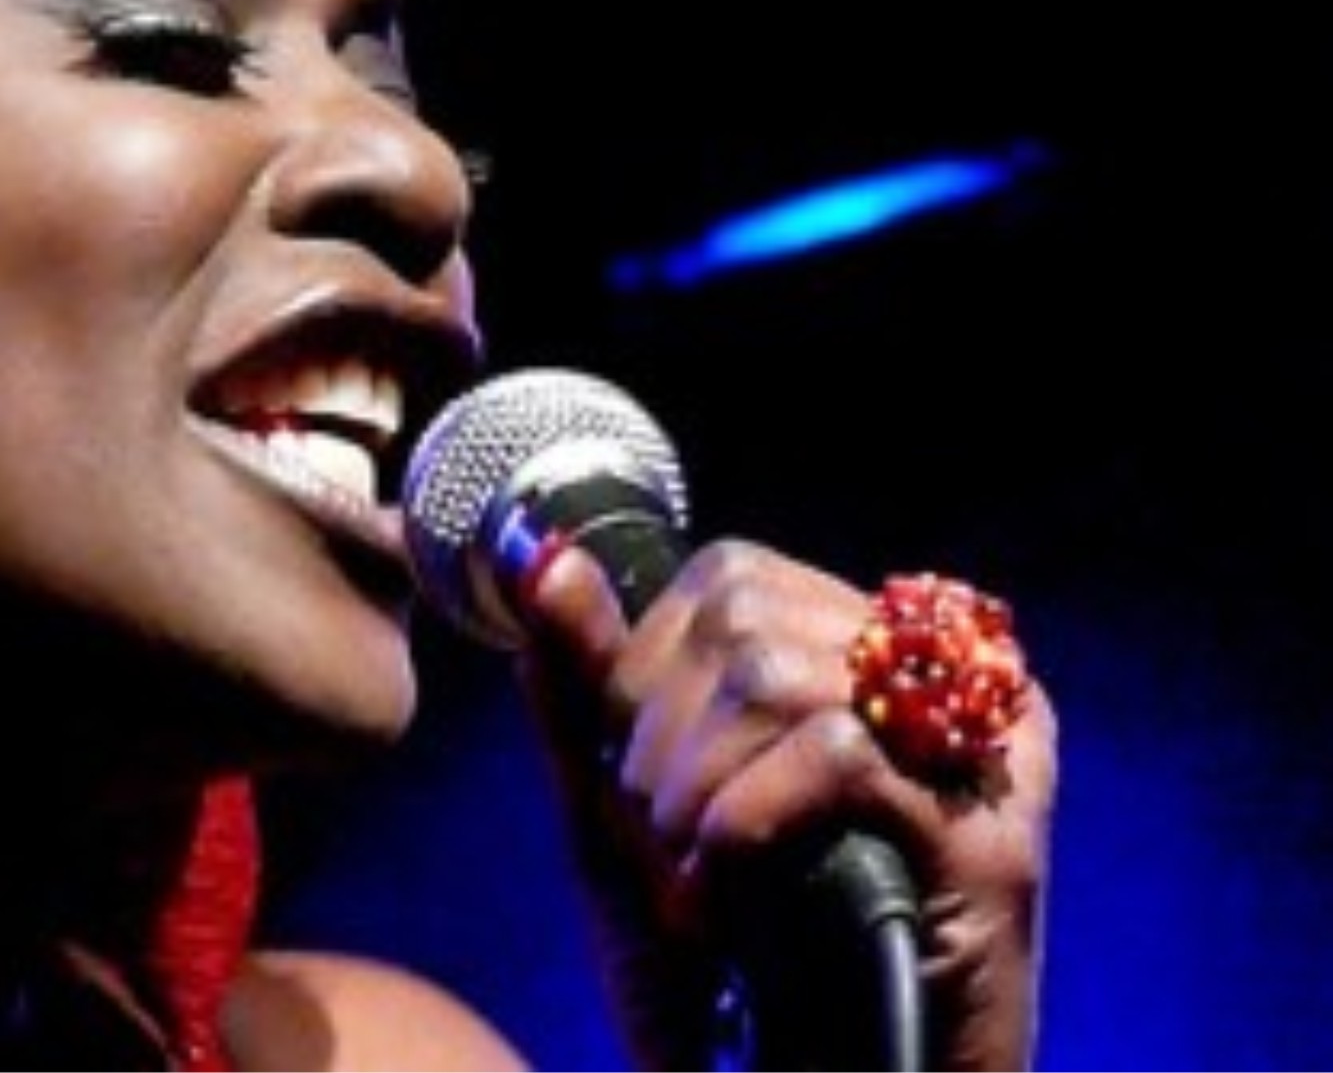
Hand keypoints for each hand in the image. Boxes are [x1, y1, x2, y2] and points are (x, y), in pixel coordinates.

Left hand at [512, 539, 1057, 1070]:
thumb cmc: (723, 978)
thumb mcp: (629, 816)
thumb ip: (589, 687)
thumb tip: (547, 562)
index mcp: (878, 662)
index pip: (734, 578)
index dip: (646, 666)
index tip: (636, 778)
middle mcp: (950, 688)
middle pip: (749, 613)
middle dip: (661, 733)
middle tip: (660, 842)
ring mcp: (986, 760)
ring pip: (783, 675)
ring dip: (692, 786)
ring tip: (688, 878)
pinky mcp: (992, 841)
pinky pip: (833, 754)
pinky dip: (740, 823)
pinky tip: (718, 900)